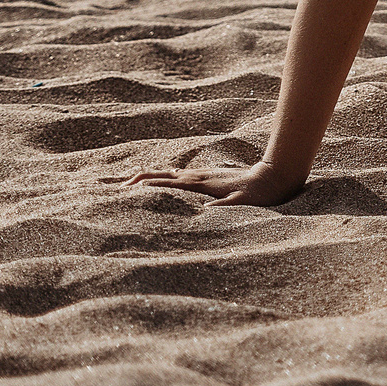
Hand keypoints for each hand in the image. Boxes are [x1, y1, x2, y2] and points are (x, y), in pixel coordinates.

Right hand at [116, 157, 308, 206]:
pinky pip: (177, 175)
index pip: (164, 185)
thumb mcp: (238, 206)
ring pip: (166, 174)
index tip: (121, 194)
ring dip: (146, 178)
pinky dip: (161, 178)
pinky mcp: (206, 176)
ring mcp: (200, 174)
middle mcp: (196, 176)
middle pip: (159, 175)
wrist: (274, 177)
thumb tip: (202, 212)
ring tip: (125, 185)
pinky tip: (157, 182)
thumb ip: (221, 208)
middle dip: (136, 181)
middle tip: (112, 190)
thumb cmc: (256, 196)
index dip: (143, 188)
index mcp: (199, 184)